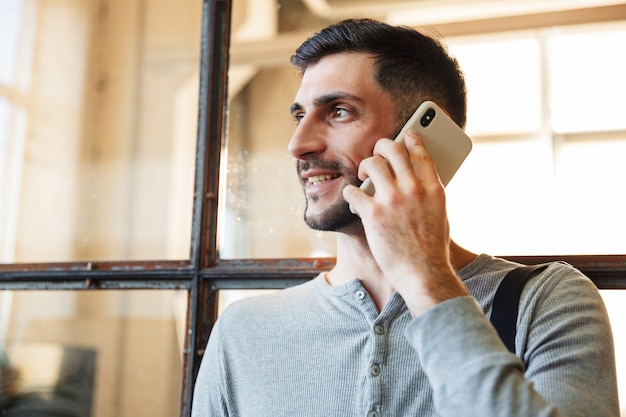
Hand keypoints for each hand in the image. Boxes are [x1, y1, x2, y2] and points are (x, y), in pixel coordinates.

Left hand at [343, 129, 468, 314]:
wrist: (424, 276)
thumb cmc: (431, 251)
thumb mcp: (440, 216)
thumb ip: (429, 195)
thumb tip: (417, 180)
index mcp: (433, 189)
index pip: (421, 153)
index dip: (412, 139)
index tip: (406, 133)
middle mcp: (414, 189)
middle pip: (394, 150)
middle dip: (382, 145)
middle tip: (376, 152)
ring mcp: (393, 200)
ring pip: (371, 164)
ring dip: (364, 167)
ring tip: (362, 175)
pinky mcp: (373, 214)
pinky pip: (353, 191)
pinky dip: (350, 194)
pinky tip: (352, 199)